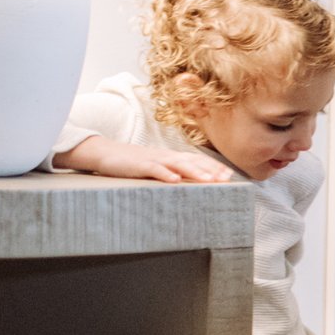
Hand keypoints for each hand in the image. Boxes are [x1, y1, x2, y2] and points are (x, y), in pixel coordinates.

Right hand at [54, 134, 234, 183]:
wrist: (103, 152)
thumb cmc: (131, 163)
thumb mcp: (154, 167)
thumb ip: (170, 172)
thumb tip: (188, 182)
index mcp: (170, 157)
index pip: (196, 160)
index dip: (213, 167)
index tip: (230, 175)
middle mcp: (165, 156)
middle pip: (192, 161)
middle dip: (211, 169)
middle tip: (228, 178)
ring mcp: (152, 159)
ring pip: (177, 164)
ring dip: (195, 172)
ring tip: (211, 181)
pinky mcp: (138, 165)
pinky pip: (153, 169)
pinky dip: (165, 174)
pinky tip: (176, 180)